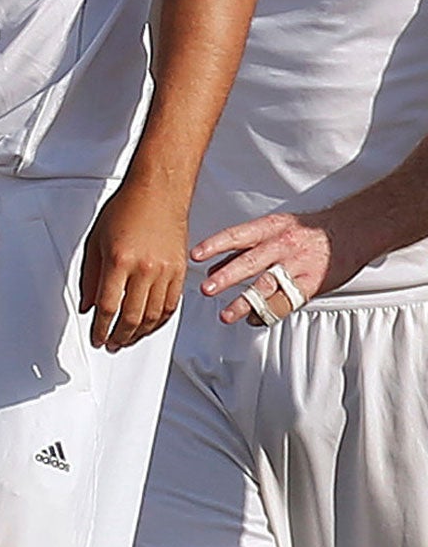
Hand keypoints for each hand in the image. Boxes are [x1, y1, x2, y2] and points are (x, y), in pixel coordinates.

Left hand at [80, 180, 187, 349]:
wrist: (158, 193)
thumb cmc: (126, 210)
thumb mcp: (96, 241)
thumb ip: (90, 277)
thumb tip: (87, 305)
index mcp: (119, 261)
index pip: (108, 307)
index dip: (101, 328)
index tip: (96, 337)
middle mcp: (145, 269)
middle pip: (132, 317)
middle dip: (119, 337)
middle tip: (110, 345)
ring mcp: (166, 271)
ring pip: (154, 316)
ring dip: (140, 334)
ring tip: (127, 340)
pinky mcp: (180, 271)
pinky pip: (171, 305)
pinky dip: (160, 321)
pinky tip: (150, 327)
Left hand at [194, 209, 351, 324]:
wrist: (350, 231)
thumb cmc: (305, 230)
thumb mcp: (273, 227)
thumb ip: (245, 246)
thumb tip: (214, 265)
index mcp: (270, 227)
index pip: (238, 235)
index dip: (215, 245)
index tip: (196, 255)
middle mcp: (282, 245)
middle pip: (251, 262)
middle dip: (227, 277)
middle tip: (207, 289)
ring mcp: (297, 266)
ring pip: (268, 286)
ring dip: (244, 302)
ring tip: (227, 315)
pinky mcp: (311, 284)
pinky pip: (287, 302)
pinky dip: (268, 313)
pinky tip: (254, 319)